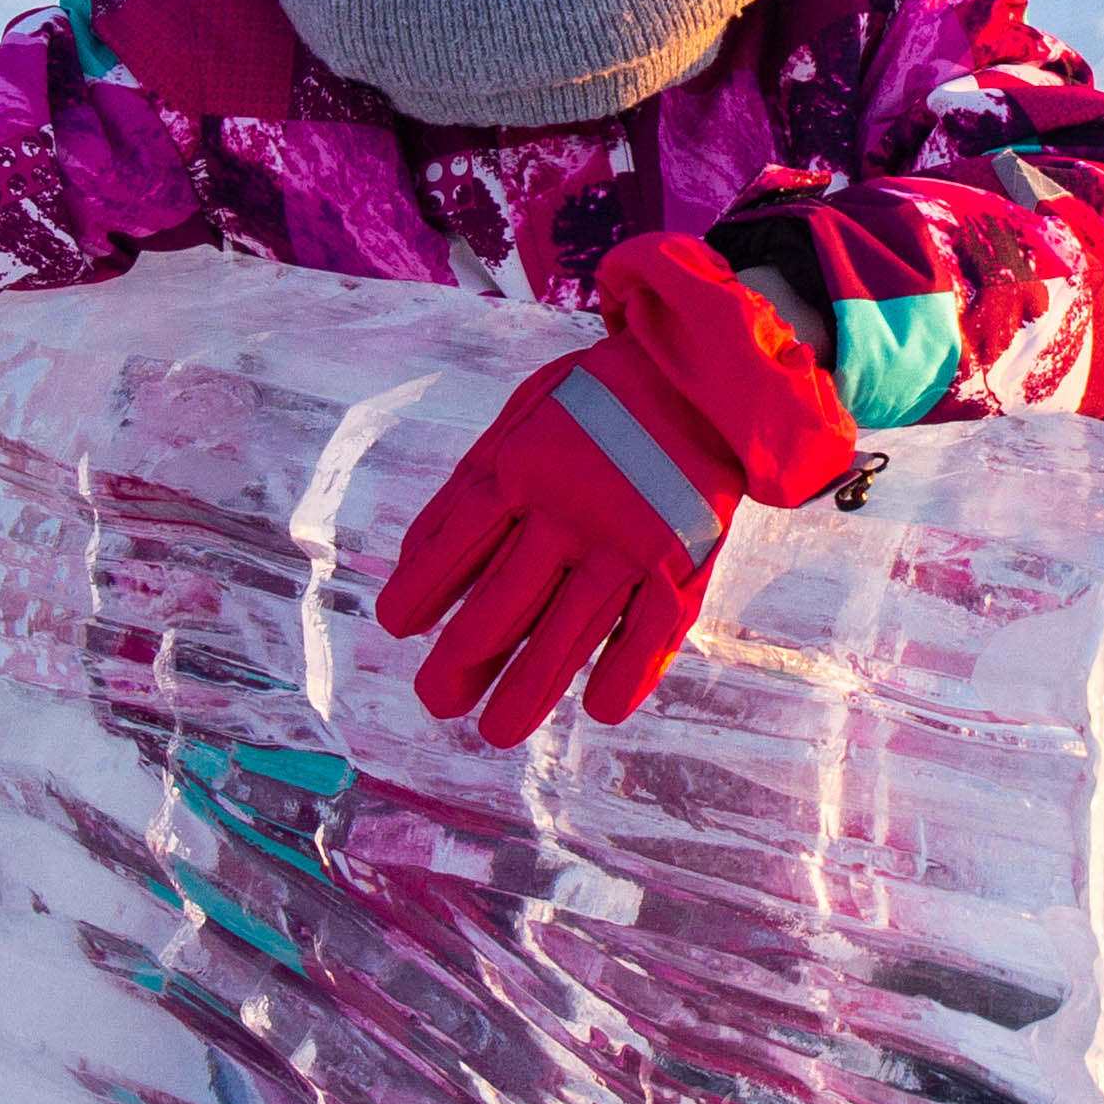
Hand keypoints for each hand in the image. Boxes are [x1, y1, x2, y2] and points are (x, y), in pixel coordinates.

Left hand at [374, 237, 854, 744]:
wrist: (706, 371)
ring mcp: (630, 541)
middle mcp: (571, 511)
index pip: (456, 545)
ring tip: (496, 731)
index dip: (421, 593)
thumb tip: (413, 564)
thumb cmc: (599, 399)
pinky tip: (599, 708)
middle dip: (460, 664)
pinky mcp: (683, 562)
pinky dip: (627, 678)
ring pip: (569, 637)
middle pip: (503, 606)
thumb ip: (472, 486)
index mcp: (525, 468)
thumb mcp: (523, 417)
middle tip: (437, 699)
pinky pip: (651, 635)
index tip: (397, 628)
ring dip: (527, 693)